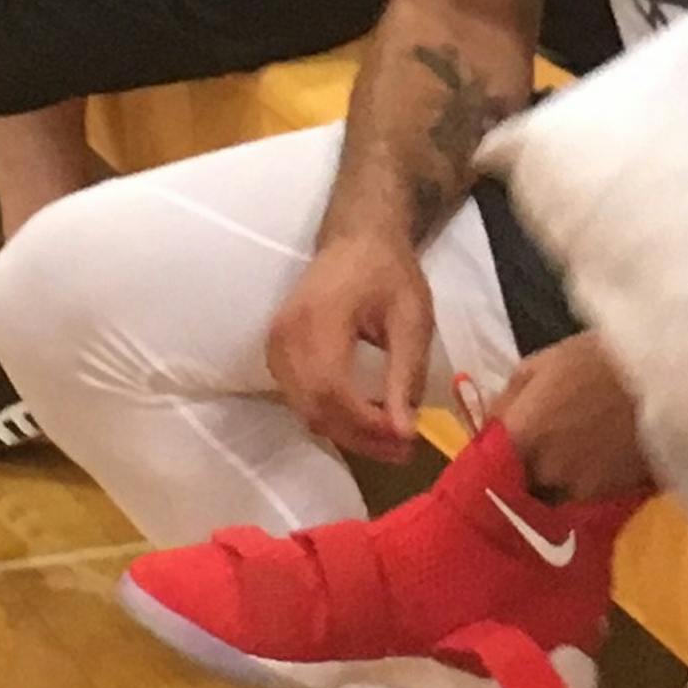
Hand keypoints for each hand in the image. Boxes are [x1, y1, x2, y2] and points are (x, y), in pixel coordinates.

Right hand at [266, 227, 435, 463]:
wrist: (357, 239)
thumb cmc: (389, 272)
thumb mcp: (412, 317)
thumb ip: (405, 373)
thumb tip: (404, 431)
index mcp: (319, 318)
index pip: (333, 390)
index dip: (367, 423)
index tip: (406, 439)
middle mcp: (286, 336)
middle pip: (315, 408)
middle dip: (360, 437)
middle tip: (404, 449)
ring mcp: (275, 345)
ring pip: (305, 410)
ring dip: (346, 432)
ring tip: (390, 439)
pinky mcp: (276, 353)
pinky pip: (299, 399)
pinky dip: (331, 416)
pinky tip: (365, 418)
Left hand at [494, 333, 652, 501]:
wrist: (669, 375)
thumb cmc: (600, 359)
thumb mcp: (543, 361)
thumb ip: (507, 398)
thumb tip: (486, 428)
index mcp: (522, 437)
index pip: (490, 467)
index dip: (497, 458)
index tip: (505, 448)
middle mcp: (545, 473)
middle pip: (524, 485)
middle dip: (530, 469)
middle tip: (548, 445)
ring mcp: (580, 490)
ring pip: (558, 492)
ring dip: (561, 476)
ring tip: (580, 449)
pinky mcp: (612, 498)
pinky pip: (589, 494)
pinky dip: (590, 479)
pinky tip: (604, 454)